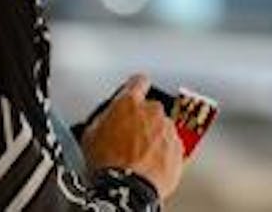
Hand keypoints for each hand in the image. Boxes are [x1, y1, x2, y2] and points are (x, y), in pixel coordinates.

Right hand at [80, 74, 183, 200]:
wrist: (127, 189)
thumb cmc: (107, 163)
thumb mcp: (92, 133)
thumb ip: (105, 117)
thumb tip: (107, 117)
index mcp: (129, 102)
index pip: (139, 81)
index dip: (136, 86)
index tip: (137, 88)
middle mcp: (152, 112)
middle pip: (151, 108)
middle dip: (144, 119)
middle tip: (131, 136)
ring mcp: (168, 131)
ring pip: (163, 128)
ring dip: (155, 137)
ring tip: (140, 155)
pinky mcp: (179, 150)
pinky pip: (173, 147)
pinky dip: (165, 153)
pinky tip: (151, 164)